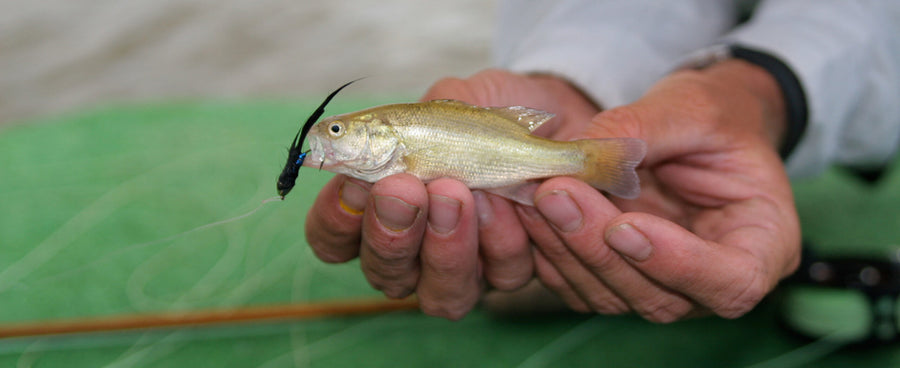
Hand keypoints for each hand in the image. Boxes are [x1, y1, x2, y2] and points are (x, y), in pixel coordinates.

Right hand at [304, 69, 599, 318]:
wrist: (558, 121)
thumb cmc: (488, 115)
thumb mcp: (449, 99)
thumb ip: (412, 118)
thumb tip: (361, 132)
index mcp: (379, 211)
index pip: (334, 238)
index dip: (336, 221)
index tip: (353, 182)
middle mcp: (414, 253)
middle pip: (383, 273)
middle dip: (391, 233)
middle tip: (407, 187)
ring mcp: (461, 270)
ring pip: (440, 293)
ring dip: (447, 243)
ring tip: (461, 192)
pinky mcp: (509, 273)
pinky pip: (501, 275)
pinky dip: (504, 235)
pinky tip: (512, 198)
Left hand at [521, 60, 801, 321]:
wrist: (693, 130)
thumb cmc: (715, 119)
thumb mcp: (696, 107)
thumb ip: (647, 128)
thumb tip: (586, 151)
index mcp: (761, 245)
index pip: (732, 282)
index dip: (678, 264)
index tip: (626, 225)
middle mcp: (711, 280)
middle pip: (657, 295)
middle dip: (598, 246)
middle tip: (555, 192)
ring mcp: (660, 286)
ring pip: (608, 293)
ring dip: (564, 247)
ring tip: (532, 192)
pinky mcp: (615, 278)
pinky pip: (576, 280)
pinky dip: (547, 247)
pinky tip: (525, 205)